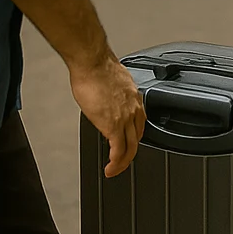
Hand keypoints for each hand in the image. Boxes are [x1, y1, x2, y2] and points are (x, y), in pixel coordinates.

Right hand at [70, 53, 145, 177]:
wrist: (92, 63)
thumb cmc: (97, 67)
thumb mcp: (112, 82)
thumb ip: (114, 95)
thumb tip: (107, 100)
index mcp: (134, 97)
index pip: (140, 122)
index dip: (134, 135)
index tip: (127, 143)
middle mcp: (133, 108)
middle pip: (137, 137)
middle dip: (130, 153)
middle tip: (122, 162)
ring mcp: (125, 117)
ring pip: (130, 147)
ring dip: (123, 162)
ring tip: (115, 170)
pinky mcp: (112, 125)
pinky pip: (118, 150)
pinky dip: (116, 163)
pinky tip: (110, 168)